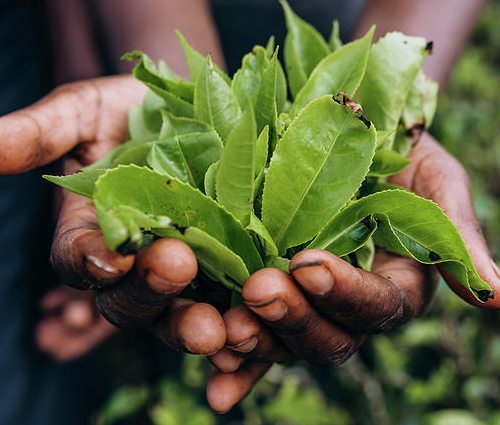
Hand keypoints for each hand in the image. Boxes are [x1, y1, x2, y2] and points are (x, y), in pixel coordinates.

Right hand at [0, 76, 226, 356]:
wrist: (188, 108)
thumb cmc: (128, 109)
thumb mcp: (83, 113)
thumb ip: (38, 135)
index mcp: (93, 232)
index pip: (79, 259)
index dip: (89, 261)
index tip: (108, 258)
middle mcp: (133, 262)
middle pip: (129, 297)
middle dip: (149, 289)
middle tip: (175, 268)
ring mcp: (182, 269)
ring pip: (177, 310)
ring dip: (191, 323)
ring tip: (214, 328)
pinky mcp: (226, 266)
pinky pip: (227, 302)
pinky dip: (235, 317)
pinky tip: (250, 326)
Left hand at [206, 132, 499, 412]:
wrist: (348, 140)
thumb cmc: (401, 157)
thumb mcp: (436, 183)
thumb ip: (456, 237)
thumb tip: (498, 295)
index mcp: (395, 286)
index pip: (377, 307)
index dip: (346, 293)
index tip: (310, 264)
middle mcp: (349, 306)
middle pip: (329, 336)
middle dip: (294, 318)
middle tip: (258, 289)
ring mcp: (307, 305)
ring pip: (286, 341)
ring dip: (257, 343)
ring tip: (224, 331)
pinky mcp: (272, 295)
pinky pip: (255, 333)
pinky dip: (237, 358)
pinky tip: (216, 372)